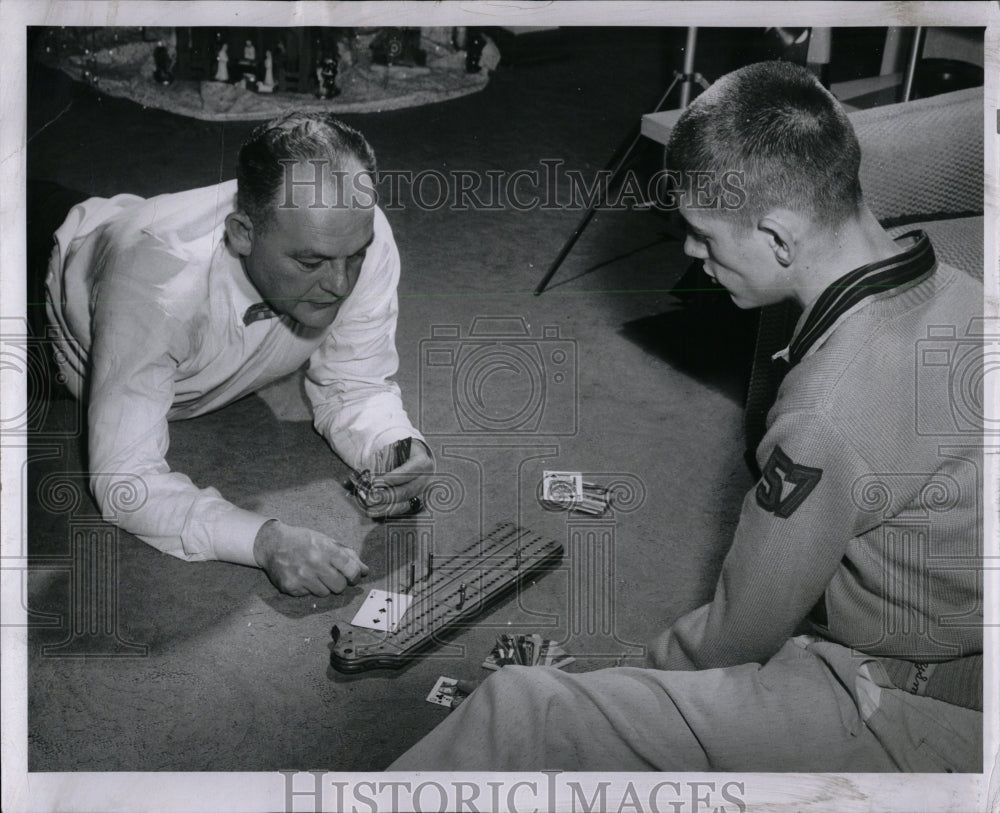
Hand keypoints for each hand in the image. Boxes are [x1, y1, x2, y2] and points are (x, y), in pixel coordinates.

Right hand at [253, 520, 368, 595]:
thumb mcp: (326, 540)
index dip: (355, 575)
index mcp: (325, 549)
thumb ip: (347, 555)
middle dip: (339, 582)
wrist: (272, 544)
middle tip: (332, 575)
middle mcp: (314, 564)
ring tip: (314, 573)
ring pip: (325, 593)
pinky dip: (308, 588)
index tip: (353, 576)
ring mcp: (301, 578)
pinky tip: (301, 576)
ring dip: (323, 586)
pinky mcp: (291, 588)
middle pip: (340, 586)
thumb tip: (364, 571)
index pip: (351, 570)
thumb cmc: (302, 540)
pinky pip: (308, 595)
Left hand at [360, 440, 434, 518]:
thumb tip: (369, 476)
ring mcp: (422, 492)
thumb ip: (384, 461)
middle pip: (407, 490)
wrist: (413, 459)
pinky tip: (374, 511)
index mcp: (423, 462)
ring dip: (385, 507)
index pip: (410, 471)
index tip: (376, 482)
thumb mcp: (394, 451)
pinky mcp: (416, 502)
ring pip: (404, 503)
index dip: (394, 477)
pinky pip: (401, 509)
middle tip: (370, 497)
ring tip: (369, 507)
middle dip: (386, 495)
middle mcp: (425, 480)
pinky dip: (387, 511)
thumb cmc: (401, 454)